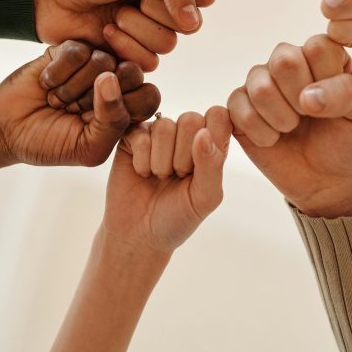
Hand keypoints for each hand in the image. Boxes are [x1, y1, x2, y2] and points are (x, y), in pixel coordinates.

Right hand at [0, 41, 159, 166]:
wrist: (8, 129)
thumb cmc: (52, 143)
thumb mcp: (89, 148)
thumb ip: (113, 122)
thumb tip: (111, 78)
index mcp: (127, 108)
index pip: (150, 96)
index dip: (125, 107)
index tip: (96, 123)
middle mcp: (116, 82)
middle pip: (133, 73)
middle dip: (98, 97)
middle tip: (75, 110)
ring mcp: (94, 63)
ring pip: (104, 60)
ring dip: (73, 88)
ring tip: (57, 100)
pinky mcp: (70, 48)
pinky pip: (78, 51)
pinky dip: (58, 74)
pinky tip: (47, 84)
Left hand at [34, 0, 216, 70]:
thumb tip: (194, 21)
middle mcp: (165, 8)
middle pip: (188, 24)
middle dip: (154, 11)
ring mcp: (149, 33)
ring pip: (168, 44)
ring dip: (136, 29)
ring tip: (112, 16)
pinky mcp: (132, 57)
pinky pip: (148, 62)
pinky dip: (125, 47)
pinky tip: (105, 33)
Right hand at [102, 107, 230, 253]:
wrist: (138, 235)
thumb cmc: (177, 217)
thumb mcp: (205, 198)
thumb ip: (212, 165)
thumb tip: (204, 133)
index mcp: (210, 143)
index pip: (219, 116)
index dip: (211, 139)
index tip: (201, 168)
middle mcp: (185, 133)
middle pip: (191, 119)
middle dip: (183, 157)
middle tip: (177, 177)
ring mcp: (158, 133)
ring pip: (164, 127)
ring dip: (161, 162)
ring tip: (160, 177)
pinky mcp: (133, 136)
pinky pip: (140, 135)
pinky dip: (142, 162)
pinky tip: (142, 174)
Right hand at [228, 35, 351, 216]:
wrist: (327, 182)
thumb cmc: (351, 141)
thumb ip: (350, 92)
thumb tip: (307, 96)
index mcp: (323, 54)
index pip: (317, 46)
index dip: (326, 80)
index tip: (335, 104)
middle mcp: (289, 61)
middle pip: (283, 58)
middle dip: (300, 98)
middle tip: (309, 116)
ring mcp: (260, 82)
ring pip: (259, 84)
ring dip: (281, 118)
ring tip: (292, 128)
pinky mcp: (238, 105)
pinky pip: (237, 107)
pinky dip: (260, 132)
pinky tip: (273, 139)